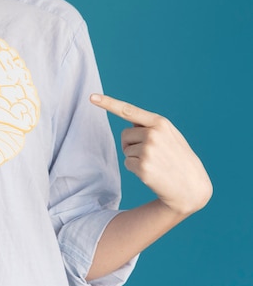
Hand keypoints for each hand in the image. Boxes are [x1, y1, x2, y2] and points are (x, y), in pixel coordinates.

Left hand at [90, 94, 212, 216]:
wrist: (192, 188)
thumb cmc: (179, 159)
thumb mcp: (170, 136)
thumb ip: (151, 126)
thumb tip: (130, 122)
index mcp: (160, 123)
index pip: (128, 110)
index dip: (108, 103)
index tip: (92, 97)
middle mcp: (153, 134)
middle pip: (125, 135)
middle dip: (133, 144)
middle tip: (153, 155)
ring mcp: (148, 151)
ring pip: (126, 150)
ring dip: (136, 158)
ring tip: (156, 164)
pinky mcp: (143, 167)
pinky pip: (127, 163)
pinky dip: (135, 169)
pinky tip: (152, 174)